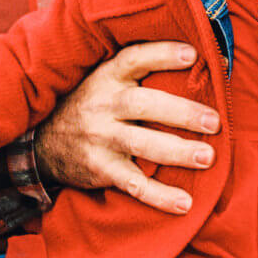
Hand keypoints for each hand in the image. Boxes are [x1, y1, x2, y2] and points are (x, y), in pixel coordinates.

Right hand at [35, 41, 219, 215]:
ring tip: (208, 157)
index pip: (134, 59)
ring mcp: (101, 139)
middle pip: (144, 105)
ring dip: (177, 152)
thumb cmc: (91, 102)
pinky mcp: (101, 169)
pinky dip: (159, 196)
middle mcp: (104, 105)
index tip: (193, 54)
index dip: (162, 54)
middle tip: (214, 122)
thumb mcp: (103, 77)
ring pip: (142, 145)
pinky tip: (184, 203)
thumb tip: (194, 54)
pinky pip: (133, 185)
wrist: (43, 142)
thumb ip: (137, 68)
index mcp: (107, 76)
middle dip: (181, 113)